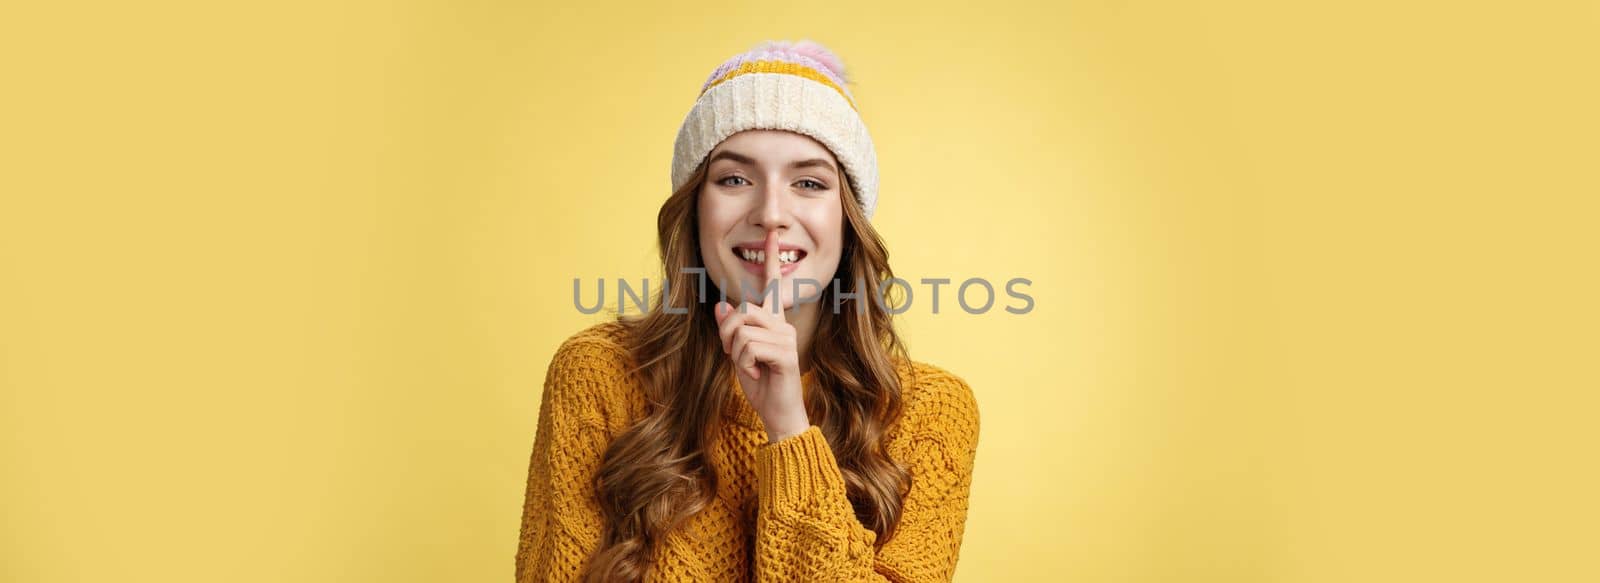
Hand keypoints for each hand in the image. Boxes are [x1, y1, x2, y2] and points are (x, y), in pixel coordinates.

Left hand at [714, 229, 809, 441]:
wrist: (778, 414)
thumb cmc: (760, 383)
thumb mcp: (737, 354)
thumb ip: (731, 330)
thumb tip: (721, 306)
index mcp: (773, 321)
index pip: (772, 286)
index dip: (770, 260)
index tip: (770, 236)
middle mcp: (782, 324)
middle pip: (741, 310)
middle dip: (727, 334)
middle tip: (734, 355)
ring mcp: (786, 337)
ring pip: (741, 328)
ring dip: (734, 351)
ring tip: (748, 365)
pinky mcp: (785, 352)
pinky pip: (748, 346)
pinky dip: (743, 363)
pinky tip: (756, 373)